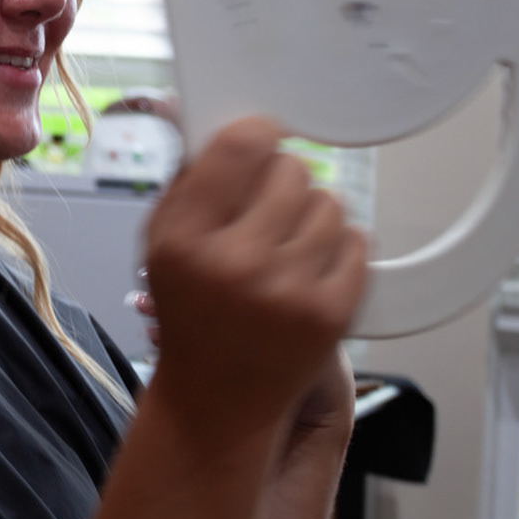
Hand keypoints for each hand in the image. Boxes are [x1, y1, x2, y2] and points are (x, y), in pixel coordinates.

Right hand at [139, 117, 367, 446]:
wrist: (218, 401)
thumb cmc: (192, 314)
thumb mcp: (161, 245)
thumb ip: (189, 182)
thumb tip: (213, 117)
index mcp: (183, 239)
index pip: (239, 146)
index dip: (257, 136)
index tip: (261, 141)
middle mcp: (235, 264)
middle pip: (291, 171)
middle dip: (281, 184)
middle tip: (266, 215)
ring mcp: (288, 291)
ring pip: (329, 204)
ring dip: (312, 218)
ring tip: (287, 250)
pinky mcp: (332, 314)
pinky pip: (358, 241)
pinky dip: (339, 250)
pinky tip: (310, 272)